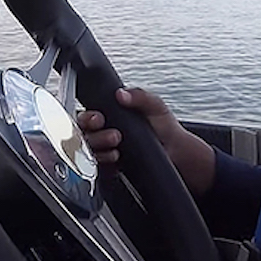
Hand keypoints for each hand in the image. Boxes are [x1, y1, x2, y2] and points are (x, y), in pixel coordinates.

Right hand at [75, 87, 215, 195]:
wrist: (177, 153)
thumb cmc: (165, 127)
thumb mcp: (155, 106)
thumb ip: (140, 96)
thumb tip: (121, 94)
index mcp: (112, 114)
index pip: (88, 114)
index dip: (89, 117)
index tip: (99, 118)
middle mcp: (105, 131)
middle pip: (83, 132)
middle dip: (94, 133)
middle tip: (114, 134)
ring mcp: (106, 149)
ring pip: (88, 149)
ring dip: (99, 146)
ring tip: (117, 144)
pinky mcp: (110, 166)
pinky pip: (97, 165)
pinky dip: (103, 161)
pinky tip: (116, 157)